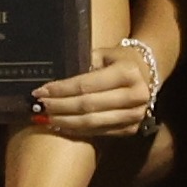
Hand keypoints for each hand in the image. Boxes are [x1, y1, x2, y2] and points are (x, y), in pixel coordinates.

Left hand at [24, 38, 161, 140]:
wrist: (148, 72)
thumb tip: (53, 84)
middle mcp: (136, 95)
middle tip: (39, 107)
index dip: (61, 90)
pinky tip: (62, 126)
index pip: (87, 85)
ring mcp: (135, 115)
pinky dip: (78, 130)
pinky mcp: (131, 129)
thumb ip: (83, 65)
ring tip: (45, 119)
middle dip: (59, 107)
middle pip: (88, 106)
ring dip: (65, 122)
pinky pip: (99, 132)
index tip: (40, 91)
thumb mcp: (104, 54)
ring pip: (92, 123)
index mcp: (128, 73)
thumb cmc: (120, 60)